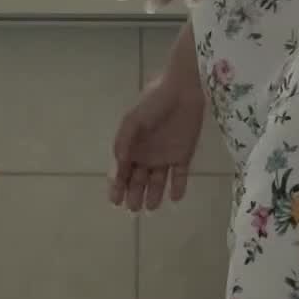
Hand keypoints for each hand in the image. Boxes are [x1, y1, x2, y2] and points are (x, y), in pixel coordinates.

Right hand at [108, 76, 206, 211]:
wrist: (182, 90)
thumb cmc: (153, 102)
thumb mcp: (132, 121)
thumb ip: (123, 142)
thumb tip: (118, 165)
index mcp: (131, 147)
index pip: (121, 171)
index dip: (116, 186)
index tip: (115, 201)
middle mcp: (146, 155)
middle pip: (138, 181)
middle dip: (134, 195)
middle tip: (133, 208)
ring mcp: (165, 156)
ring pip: (157, 182)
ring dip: (154, 195)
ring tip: (151, 207)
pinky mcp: (183, 155)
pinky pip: (180, 176)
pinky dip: (178, 188)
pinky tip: (174, 198)